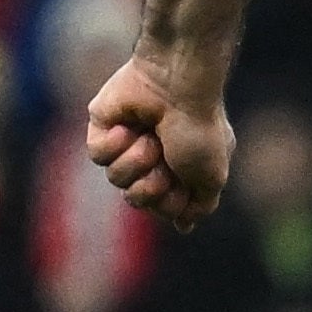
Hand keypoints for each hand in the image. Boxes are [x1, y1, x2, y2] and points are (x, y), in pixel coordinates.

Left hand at [85, 55, 232, 231]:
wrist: (177, 85)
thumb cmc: (199, 128)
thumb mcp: (213, 176)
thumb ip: (200, 204)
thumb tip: (185, 226)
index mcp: (182, 167)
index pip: (165, 207)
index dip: (170, 204)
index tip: (183, 186)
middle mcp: (154, 157)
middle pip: (138, 198)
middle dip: (152, 185)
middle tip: (166, 162)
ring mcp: (127, 142)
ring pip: (116, 178)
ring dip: (137, 160)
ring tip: (150, 138)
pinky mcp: (102, 126)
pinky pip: (98, 155)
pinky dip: (116, 142)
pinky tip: (130, 124)